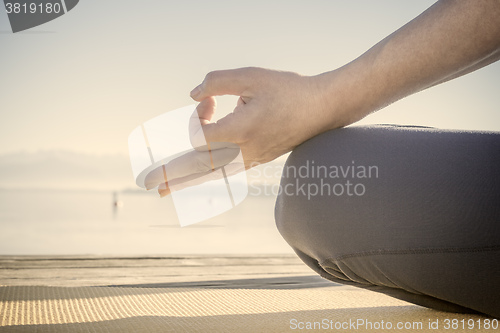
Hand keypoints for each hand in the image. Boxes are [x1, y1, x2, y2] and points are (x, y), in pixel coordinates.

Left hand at [149, 67, 347, 196]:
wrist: (322, 109)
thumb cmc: (288, 89)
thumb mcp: (251, 76)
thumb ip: (217, 82)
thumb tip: (193, 95)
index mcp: (241, 131)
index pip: (201, 136)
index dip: (196, 119)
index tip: (209, 101)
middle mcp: (244, 151)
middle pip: (200, 169)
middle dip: (172, 175)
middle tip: (148, 186)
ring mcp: (252, 160)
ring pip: (212, 176)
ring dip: (187, 182)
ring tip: (165, 193)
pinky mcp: (258, 160)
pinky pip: (227, 174)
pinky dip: (207, 177)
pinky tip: (197, 180)